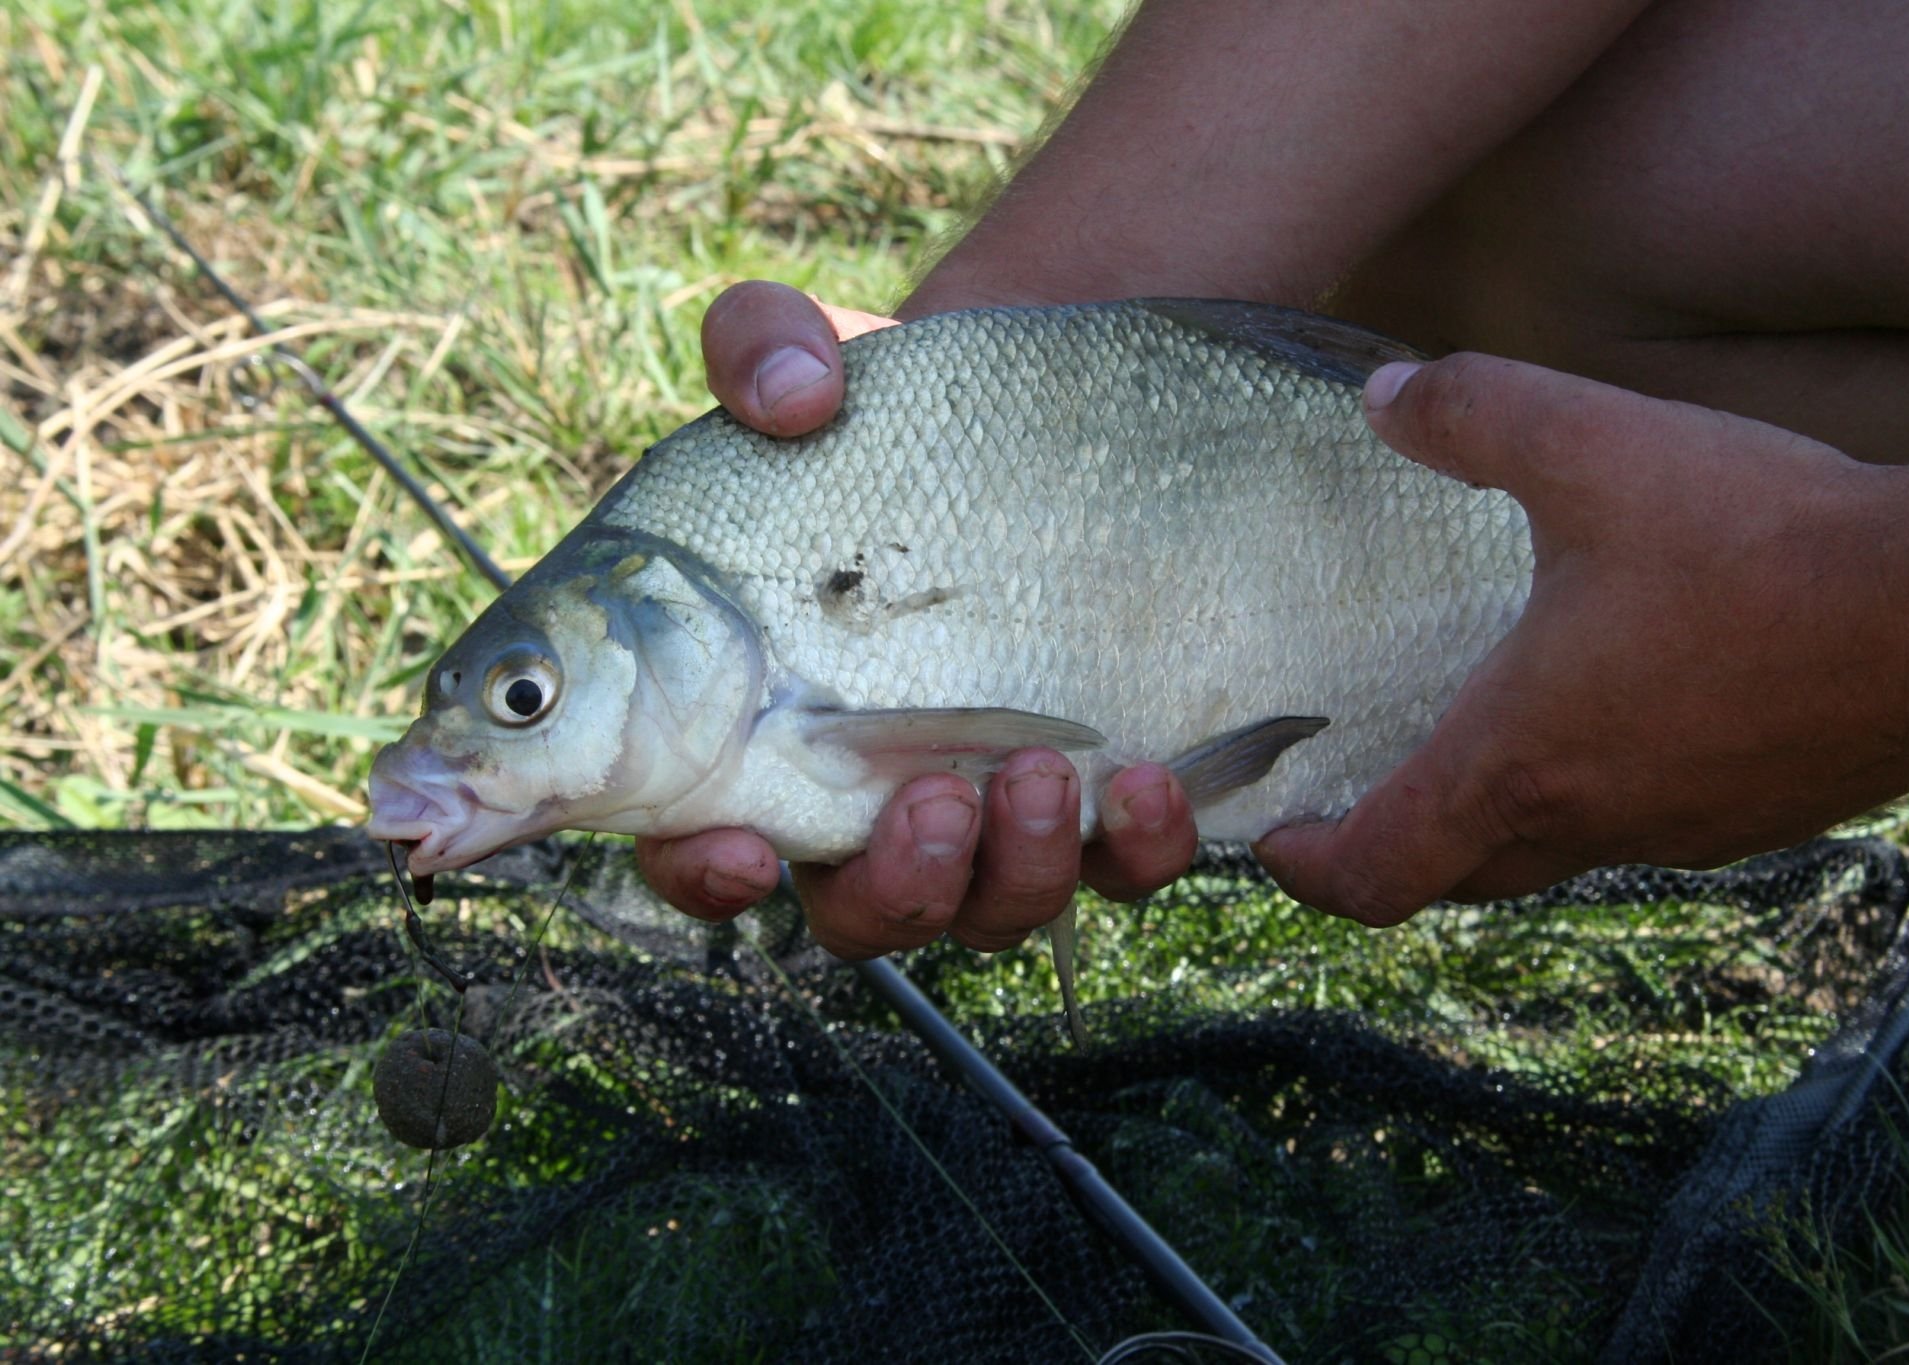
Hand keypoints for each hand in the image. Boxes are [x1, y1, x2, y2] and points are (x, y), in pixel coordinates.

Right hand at [637, 283, 1198, 955]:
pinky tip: (1158, 782)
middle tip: (938, 803)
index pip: (707, 848)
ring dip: (1020, 871)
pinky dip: (1139, 848)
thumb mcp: (808, 360)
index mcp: (759, 732)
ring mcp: (993, 809)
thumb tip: (788, 394)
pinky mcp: (1101, 794)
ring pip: (993, 909)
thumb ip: (759, 348)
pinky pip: (1120, 867)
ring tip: (1048, 772)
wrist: (1040, 425)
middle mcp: (872, 800)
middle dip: (901, 886)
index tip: (743, 848)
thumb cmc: (887, 418)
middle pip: (864, 915)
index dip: (708, 874)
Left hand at [1257, 353, 1908, 924]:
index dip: (1311, 871)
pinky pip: (1645, 824)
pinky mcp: (1761, 812)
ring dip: (1499, 818)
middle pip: (1460, 875)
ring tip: (1480, 744)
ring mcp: (1685, 828)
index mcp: (1520, 759)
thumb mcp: (1589, 444)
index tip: (1276, 844)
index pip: (1381, 872)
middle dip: (1397, 846)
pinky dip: (1596, 793)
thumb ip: (1467, 412)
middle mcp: (1594, 819)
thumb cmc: (1762, 541)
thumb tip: (1381, 396)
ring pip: (1556, 853)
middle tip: (1361, 796)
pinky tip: (1620, 712)